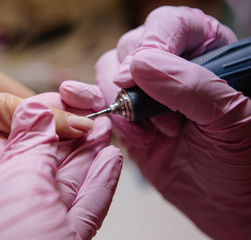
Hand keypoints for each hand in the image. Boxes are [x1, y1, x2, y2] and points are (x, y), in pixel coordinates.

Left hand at [0, 96, 121, 239]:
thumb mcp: (16, 181)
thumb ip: (30, 142)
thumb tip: (36, 109)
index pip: (2, 140)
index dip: (33, 117)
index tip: (58, 101)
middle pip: (39, 160)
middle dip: (70, 136)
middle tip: (90, 115)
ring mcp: (31, 223)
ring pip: (65, 182)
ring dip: (90, 155)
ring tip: (106, 131)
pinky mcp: (58, 238)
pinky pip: (83, 207)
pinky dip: (99, 184)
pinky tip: (111, 161)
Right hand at [95, 6, 250, 239]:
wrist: (223, 201)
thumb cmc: (241, 160)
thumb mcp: (229, 118)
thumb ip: (189, 85)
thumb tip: (137, 65)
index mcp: (206, 52)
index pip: (170, 25)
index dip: (152, 43)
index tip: (139, 74)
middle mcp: (171, 66)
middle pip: (131, 47)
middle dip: (135, 85)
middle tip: (161, 119)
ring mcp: (145, 92)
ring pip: (109, 71)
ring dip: (118, 103)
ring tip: (146, 134)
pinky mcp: (127, 115)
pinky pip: (97, 99)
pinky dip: (91, 105)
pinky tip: (101, 117)